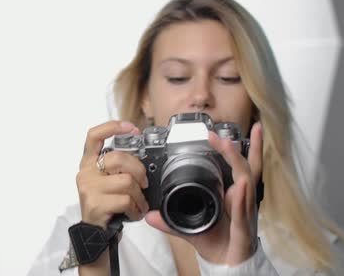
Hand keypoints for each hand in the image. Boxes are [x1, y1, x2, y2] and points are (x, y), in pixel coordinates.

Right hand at [76, 121, 149, 228]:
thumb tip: (141, 157)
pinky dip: (135, 209)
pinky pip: (125, 200)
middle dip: (138, 171)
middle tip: (144, 184)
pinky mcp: (95, 204)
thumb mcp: (108, 181)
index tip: (131, 128)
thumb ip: (118, 167)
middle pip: (118, 158)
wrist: (95, 233)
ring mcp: (88, 188)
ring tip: (138, 204)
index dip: (112, 127)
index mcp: (89, 162)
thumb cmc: (107, 205)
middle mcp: (85, 172)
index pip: (94, 136)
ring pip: (126, 181)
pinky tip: (133, 213)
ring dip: (139, 196)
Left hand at [145, 121, 263, 264]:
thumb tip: (149, 215)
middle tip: (220, 135)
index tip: (221, 133)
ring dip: (237, 163)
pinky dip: (241, 198)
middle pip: (246, 168)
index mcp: (231, 194)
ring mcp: (245, 211)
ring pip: (246, 183)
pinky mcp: (244, 228)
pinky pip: (243, 211)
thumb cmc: (217, 240)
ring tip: (228, 147)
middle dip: (235, 149)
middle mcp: (241, 199)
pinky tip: (239, 186)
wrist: (227, 263)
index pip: (237, 167)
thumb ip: (170, 220)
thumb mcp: (189, 226)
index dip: (235, 149)